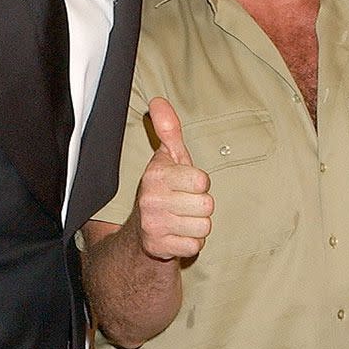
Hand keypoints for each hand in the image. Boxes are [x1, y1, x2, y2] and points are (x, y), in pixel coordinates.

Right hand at [134, 97, 213, 260]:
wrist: (141, 229)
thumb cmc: (164, 188)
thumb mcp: (168, 157)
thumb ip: (168, 129)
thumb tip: (158, 100)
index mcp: (156, 175)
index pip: (202, 180)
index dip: (199, 182)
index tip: (186, 183)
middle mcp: (151, 199)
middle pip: (207, 205)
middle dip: (201, 206)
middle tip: (185, 203)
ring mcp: (154, 225)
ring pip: (203, 227)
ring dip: (197, 225)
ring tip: (182, 219)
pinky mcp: (159, 247)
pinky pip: (195, 246)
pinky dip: (190, 243)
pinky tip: (178, 234)